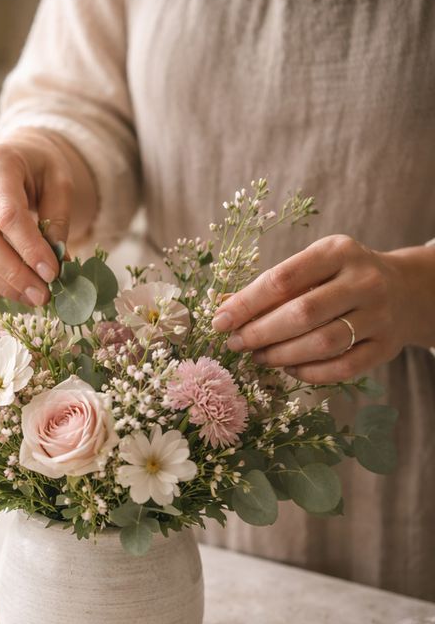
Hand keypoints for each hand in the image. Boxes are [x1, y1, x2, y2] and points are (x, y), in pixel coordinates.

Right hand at [0, 130, 76, 307]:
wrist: (10, 157)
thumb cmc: (38, 168)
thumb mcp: (59, 182)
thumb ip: (58, 219)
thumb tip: (58, 265)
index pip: (8, 215)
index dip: (30, 248)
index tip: (53, 272)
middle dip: (15, 274)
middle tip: (43, 295)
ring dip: (4, 285)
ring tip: (34, 297)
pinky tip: (17, 291)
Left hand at [210, 234, 434, 382]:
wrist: (404, 291)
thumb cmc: (341, 278)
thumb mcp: (312, 266)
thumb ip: (271, 286)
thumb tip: (222, 308)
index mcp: (338, 251)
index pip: (283, 279)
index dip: (246, 303)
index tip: (220, 321)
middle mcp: (364, 280)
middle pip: (302, 313)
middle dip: (260, 333)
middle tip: (236, 344)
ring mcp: (379, 315)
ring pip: (323, 343)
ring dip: (281, 355)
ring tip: (258, 357)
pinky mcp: (386, 347)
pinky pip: (342, 368)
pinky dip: (309, 373)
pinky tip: (288, 368)